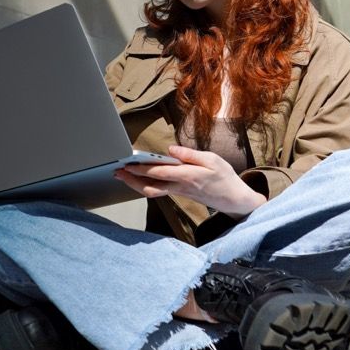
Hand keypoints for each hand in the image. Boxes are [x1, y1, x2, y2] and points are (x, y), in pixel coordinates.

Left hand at [113, 144, 266, 218]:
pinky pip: (157, 191)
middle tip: (117, 172)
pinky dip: (145, 185)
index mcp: (187, 176)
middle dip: (131, 180)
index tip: (128, 164)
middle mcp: (179, 187)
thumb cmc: (224, 177)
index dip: (142, 169)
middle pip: (150, 187)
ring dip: (135, 184)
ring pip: (152, 190)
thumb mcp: (212, 160)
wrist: (233, 199)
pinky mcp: (178, 193)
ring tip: (122, 175)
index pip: (159, 172)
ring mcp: (178, 192)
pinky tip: (138, 178)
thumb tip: (171, 149)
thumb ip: (190, 154)